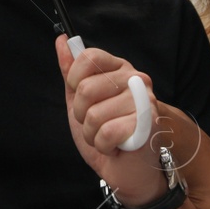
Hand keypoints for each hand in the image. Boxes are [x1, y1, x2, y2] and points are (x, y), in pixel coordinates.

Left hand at [55, 36, 167, 206]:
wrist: (129, 167)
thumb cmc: (106, 131)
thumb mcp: (80, 100)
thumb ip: (71, 71)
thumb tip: (61, 40)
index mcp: (118, 68)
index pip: (87, 57)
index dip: (74, 81)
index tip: (81, 98)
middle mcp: (134, 78)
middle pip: (85, 89)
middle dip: (81, 116)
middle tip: (97, 124)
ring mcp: (144, 99)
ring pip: (94, 115)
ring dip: (93, 134)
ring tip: (107, 136)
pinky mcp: (148, 122)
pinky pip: (107, 132)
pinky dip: (104, 146)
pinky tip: (116, 146)